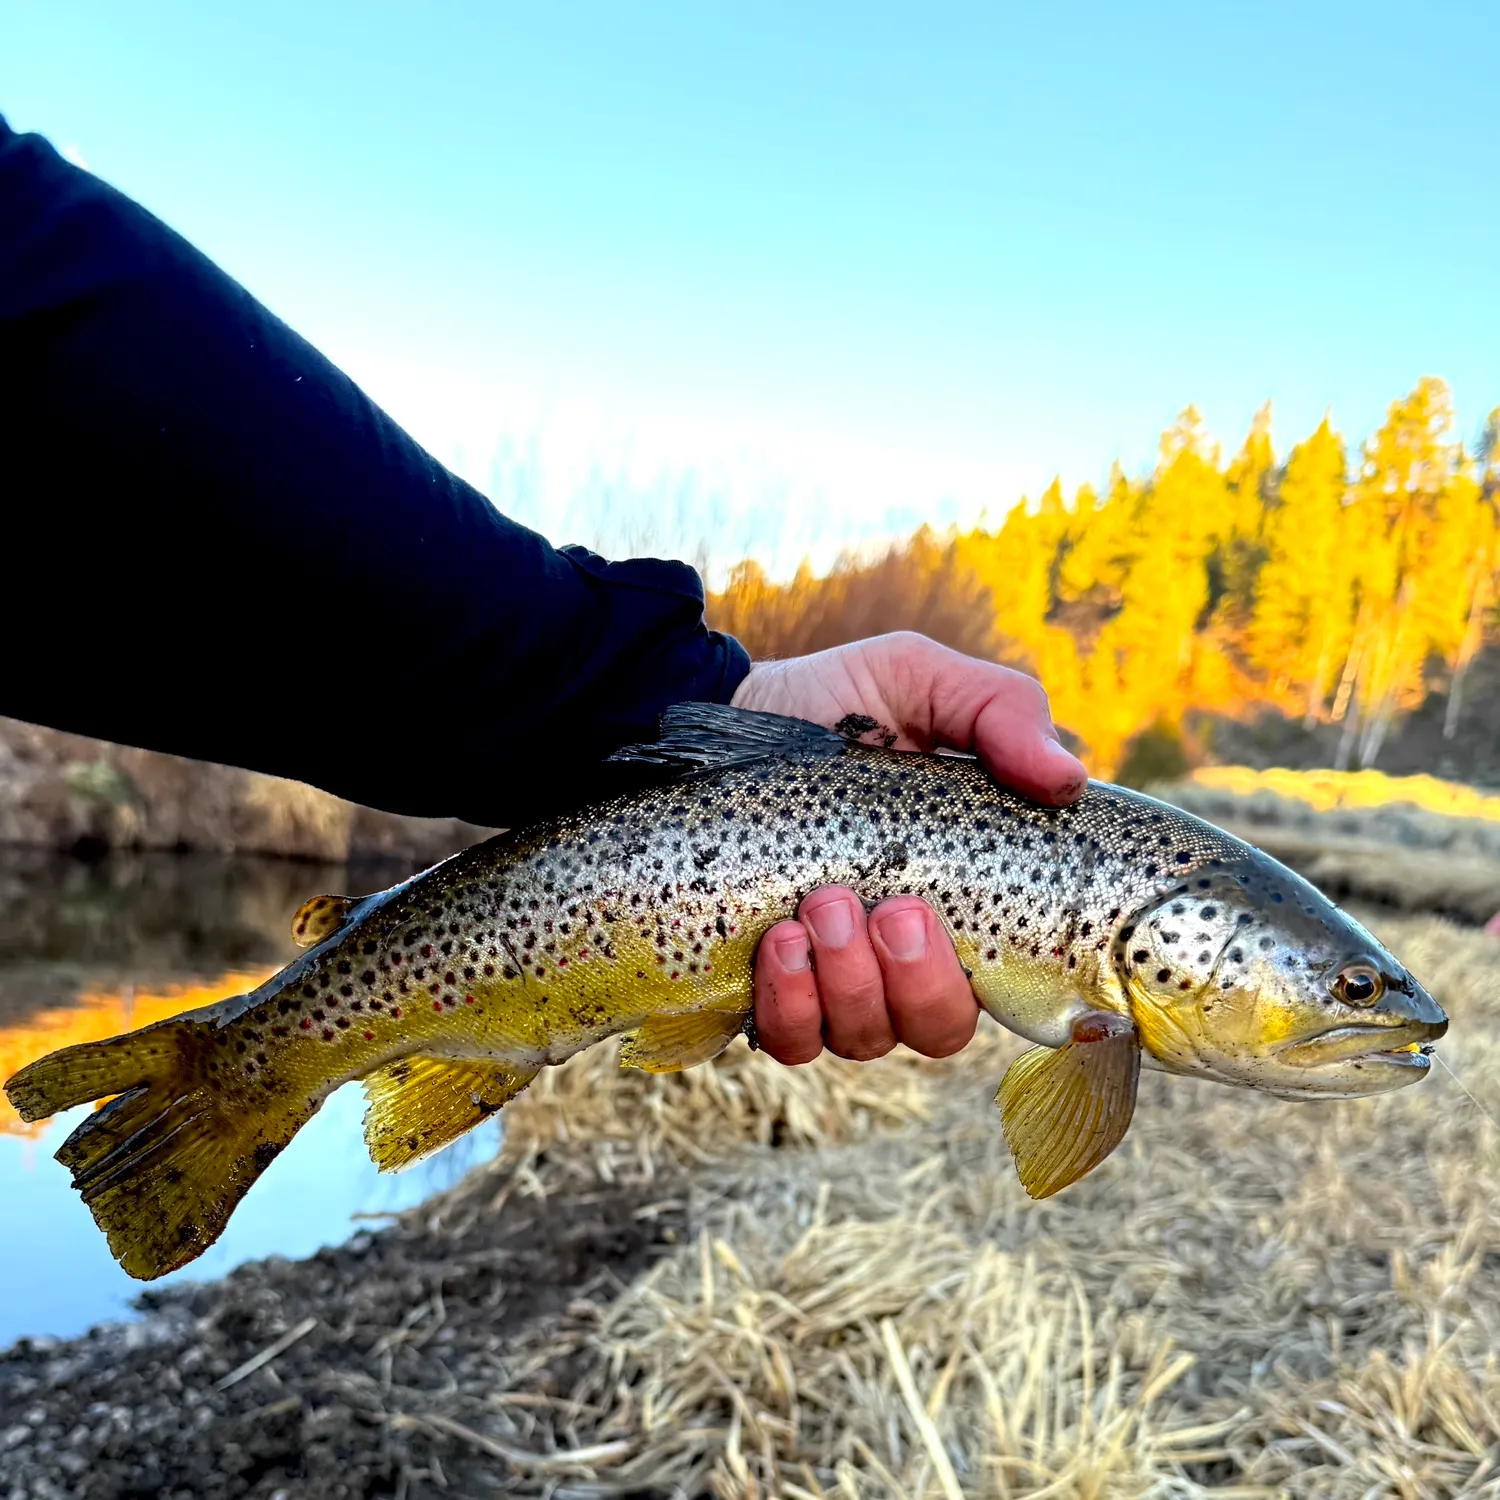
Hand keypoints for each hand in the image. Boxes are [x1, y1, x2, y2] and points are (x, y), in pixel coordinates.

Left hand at [731, 632, 1086, 1064]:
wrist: (731, 711)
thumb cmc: (838, 701)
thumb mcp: (922, 681)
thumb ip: (1000, 714)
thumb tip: (1066, 780)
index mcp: (966, 896)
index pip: (1021, 984)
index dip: (1031, 992)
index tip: (1007, 950)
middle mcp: (907, 953)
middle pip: (942, 1027)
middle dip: (921, 981)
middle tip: (890, 909)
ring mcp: (837, 977)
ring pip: (869, 1036)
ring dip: (850, 981)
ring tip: (822, 903)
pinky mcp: (768, 987)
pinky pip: (792, 1039)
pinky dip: (792, 1003)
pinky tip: (779, 941)